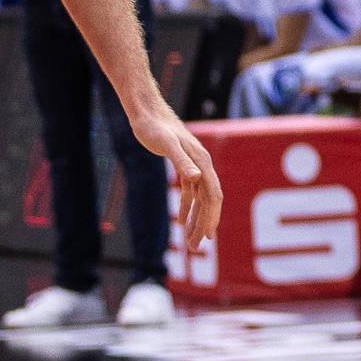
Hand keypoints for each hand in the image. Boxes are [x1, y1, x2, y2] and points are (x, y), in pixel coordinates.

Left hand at [130, 102, 222, 251]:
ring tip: (190, 242)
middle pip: (209, 201)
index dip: (210, 217)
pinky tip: (180, 221)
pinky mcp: (184, 168)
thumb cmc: (155, 127)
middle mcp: (202, 166)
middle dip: (203, 224)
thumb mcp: (166, 144)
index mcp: (203, 163)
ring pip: (200, 199)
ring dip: (196, 220)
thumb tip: (195, 177)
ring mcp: (194, 168)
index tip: (205, 237)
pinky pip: (190, 193)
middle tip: (195, 247)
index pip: (213, 195)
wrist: (148, 113)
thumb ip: (182, 161)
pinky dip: (186, 208)